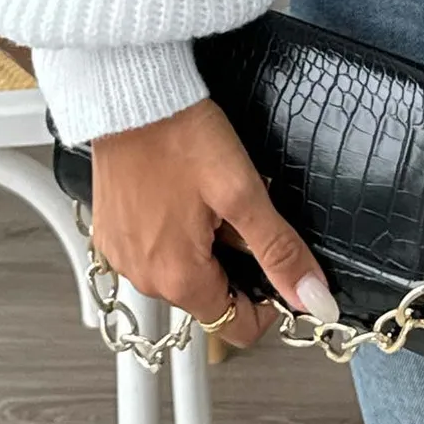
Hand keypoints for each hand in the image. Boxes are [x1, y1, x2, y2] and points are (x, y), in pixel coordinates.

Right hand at [91, 96, 337, 346]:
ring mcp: (122, 255)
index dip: (267, 304)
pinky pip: (155, 248)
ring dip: (208, 245)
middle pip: (209, 295)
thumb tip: (312, 296)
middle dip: (237, 261)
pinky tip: (185, 193)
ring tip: (213, 196)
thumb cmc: (181, 136)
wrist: (129, 96)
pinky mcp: (111, 231)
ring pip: (183, 270)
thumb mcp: (244, 192)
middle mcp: (143, 277)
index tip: (281, 269)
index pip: (234, 326)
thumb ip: (279, 250)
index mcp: (177, 278)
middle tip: (245, 210)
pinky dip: (178, 231)